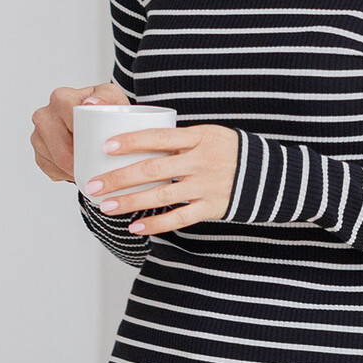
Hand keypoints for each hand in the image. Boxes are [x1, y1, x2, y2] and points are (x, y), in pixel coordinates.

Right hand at [31, 83, 129, 182]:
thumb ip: (106, 97)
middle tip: (99, 168)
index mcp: (61, 99)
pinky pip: (51, 169)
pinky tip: (78, 166)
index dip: (87, 145)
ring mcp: (38, 134)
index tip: (101, 153)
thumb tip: (90, 104)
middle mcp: (45, 115)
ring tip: (91, 166)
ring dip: (74, 170)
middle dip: (82, 164)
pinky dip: (66, 173)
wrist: (96, 115)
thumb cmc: (104, 107)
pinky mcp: (38, 150)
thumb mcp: (113, 97)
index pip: (71, 128)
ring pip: (56, 163)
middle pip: (62, 151)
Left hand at [85, 123, 239, 235]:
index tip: (105, 147)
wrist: (270, 175)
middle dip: (118, 178)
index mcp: (199, 137)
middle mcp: (200, 161)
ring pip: (161, 196)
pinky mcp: (211, 207)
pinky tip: (135, 227)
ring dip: (130, 202)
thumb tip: (138, 140)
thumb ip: (179, 139)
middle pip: (153, 169)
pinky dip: (156, 224)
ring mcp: (205, 186)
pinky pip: (179, 218)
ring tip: (105, 206)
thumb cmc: (229, 151)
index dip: (131, 141)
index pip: (159, 137)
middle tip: (92, 184)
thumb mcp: (208, 135)